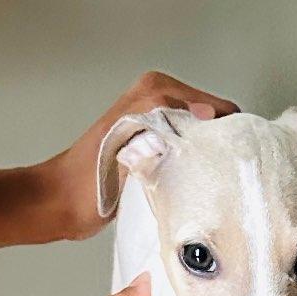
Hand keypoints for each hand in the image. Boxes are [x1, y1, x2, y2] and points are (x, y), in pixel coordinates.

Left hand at [51, 71, 239, 240]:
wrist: (60, 205)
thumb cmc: (88, 178)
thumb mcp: (126, 136)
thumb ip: (161, 115)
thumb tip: (207, 112)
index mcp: (156, 90)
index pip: (216, 107)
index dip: (227, 134)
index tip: (236, 165)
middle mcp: (160, 102)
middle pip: (214, 125)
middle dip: (222, 149)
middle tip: (228, 181)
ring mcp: (160, 128)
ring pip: (205, 143)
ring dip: (211, 162)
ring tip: (216, 187)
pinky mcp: (156, 152)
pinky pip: (191, 156)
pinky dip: (197, 171)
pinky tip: (200, 189)